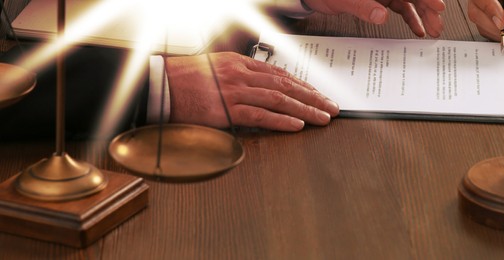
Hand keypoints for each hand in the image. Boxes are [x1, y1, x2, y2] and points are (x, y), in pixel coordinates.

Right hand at [164, 52, 339, 131]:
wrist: (156, 84)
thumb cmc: (182, 79)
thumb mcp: (215, 68)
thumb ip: (238, 76)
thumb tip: (260, 87)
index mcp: (240, 63)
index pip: (280, 74)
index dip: (303, 85)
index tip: (318, 94)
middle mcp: (241, 75)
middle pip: (286, 86)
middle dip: (313, 97)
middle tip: (332, 107)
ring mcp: (235, 92)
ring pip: (279, 100)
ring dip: (306, 110)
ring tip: (323, 118)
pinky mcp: (226, 110)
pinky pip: (260, 116)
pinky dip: (281, 121)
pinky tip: (298, 125)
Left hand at [305, 0, 445, 37]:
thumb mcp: (342, 0)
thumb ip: (363, 6)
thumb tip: (381, 15)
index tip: (437, 6)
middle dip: (427, 8)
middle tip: (437, 25)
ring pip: (409, 1)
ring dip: (421, 15)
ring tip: (432, 30)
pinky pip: (400, 7)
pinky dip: (410, 18)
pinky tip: (417, 29)